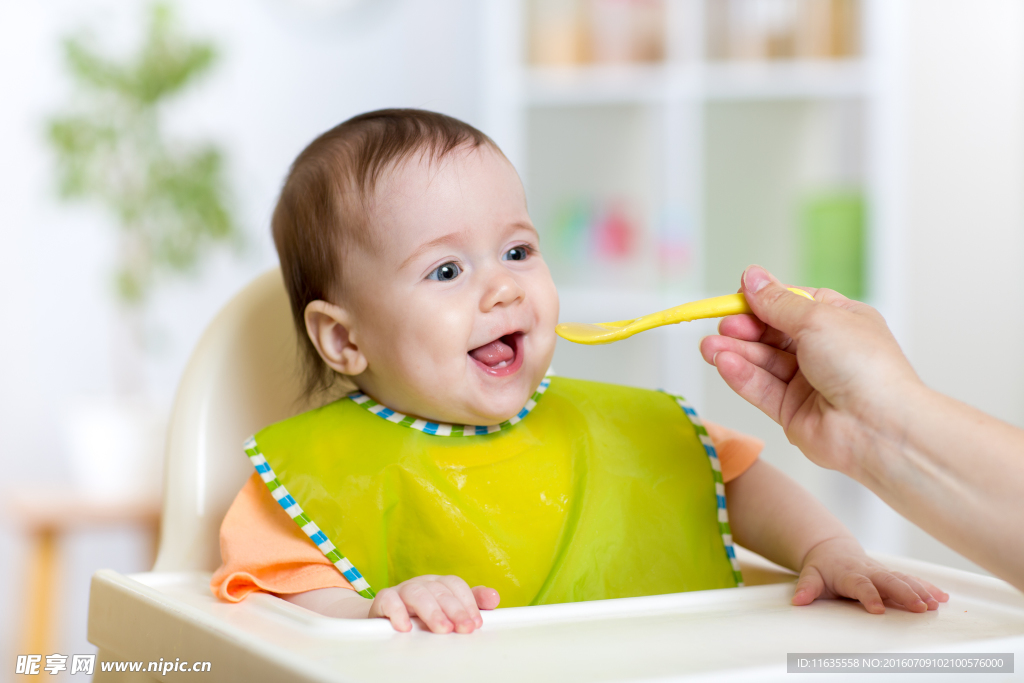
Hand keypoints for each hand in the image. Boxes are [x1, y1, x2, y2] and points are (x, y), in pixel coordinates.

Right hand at [368, 574, 499, 632]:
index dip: (468, 602)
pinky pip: (389, 601)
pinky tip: (406, 627)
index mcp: (439, 584)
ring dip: (432, 611)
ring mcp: (402, 590)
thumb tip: (494, 598)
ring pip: (418, 593)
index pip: (456, 585)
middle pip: (440, 590)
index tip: (476, 622)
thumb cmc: (422, 614)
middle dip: (455, 610)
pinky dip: (398, 612)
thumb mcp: (448, 609)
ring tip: (442, 629)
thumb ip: (472, 604)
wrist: (385, 617)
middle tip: (465, 628)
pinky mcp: (383, 600)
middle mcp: (423, 583)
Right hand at [699, 265, 923, 474]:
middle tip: (723, 325)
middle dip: (744, 329)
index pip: (792, 305)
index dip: (763, 301)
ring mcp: (808, 383)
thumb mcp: (817, 319)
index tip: (736, 296)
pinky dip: (741, 375)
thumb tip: (752, 277)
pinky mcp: (792, 412)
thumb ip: (777, 302)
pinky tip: (723, 363)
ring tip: (708, 347)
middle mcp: (824, 351)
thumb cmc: (863, 366)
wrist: (878, 427)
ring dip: (735, 352)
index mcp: (840, 322)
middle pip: (772, 334)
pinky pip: (761, 389)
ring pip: (762, 362)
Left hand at [793, 537, 947, 613]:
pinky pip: (912, 579)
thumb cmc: (822, 567)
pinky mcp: (891, 574)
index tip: (878, 610)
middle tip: (920, 607)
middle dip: (905, 593)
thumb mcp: (810, 575)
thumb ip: (806, 588)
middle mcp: (869, 571)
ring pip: (904, 579)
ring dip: (921, 591)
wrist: (832, 549)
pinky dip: (928, 586)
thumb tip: (799, 600)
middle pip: (889, 581)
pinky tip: (944, 597)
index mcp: (849, 573)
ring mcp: (882, 572)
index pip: (860, 585)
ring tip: (935, 604)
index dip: (869, 596)